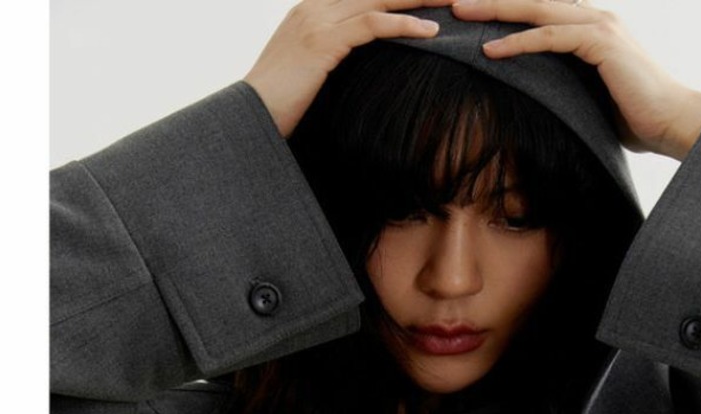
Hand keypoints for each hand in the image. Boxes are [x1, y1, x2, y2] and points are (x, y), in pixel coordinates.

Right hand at [244, 0, 454, 136]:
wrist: (249, 116)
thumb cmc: (278, 104)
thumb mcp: (309, 73)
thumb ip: (333, 59)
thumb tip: (363, 70)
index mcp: (312, 10)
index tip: (425, 0)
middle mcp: (314, 7)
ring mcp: (318, 21)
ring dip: (418, 0)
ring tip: (450, 2)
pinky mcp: (323, 42)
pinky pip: (372, 26)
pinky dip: (404, 26)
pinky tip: (430, 32)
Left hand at [448, 0, 700, 160]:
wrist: (676, 121)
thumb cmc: (639, 119)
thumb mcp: (593, 100)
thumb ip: (569, 89)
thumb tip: (541, 103)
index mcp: (590, 28)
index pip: (539, 11)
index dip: (505, 10)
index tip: (471, 17)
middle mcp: (593, 18)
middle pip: (532, 1)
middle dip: (491, 0)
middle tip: (452, 2)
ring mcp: (598, 26)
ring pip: (536, 9)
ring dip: (496, 11)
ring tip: (459, 15)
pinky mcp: (600, 43)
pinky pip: (550, 36)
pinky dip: (520, 42)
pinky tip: (491, 50)